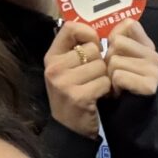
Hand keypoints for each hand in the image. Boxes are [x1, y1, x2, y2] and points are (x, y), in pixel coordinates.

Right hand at [44, 20, 111, 138]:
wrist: (69, 130)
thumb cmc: (73, 94)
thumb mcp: (66, 70)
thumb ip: (76, 49)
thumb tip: (95, 31)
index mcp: (51, 57)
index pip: (70, 28)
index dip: (87, 33)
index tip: (93, 46)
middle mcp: (54, 68)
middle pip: (92, 49)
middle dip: (99, 62)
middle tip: (93, 77)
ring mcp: (64, 83)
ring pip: (101, 66)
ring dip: (104, 77)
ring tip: (95, 88)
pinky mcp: (78, 96)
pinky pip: (104, 82)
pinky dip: (106, 90)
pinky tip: (98, 97)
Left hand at [103, 18, 157, 97]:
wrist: (126, 115)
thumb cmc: (118, 84)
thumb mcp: (117, 57)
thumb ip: (119, 38)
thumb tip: (121, 27)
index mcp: (148, 46)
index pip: (129, 25)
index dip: (115, 38)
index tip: (116, 54)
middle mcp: (155, 56)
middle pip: (117, 43)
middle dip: (108, 60)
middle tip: (115, 74)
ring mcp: (154, 71)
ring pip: (115, 61)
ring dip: (109, 75)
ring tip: (117, 85)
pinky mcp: (150, 85)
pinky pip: (119, 76)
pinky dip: (114, 86)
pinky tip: (120, 92)